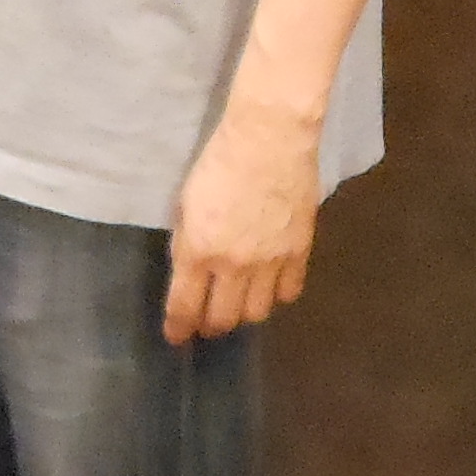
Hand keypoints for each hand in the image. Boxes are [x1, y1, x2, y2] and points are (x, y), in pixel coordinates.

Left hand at [163, 95, 320, 342]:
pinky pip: (290, 291)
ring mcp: (270, 262)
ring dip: (244, 313)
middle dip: (211, 325)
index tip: (176, 337)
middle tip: (207, 322)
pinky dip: (278, 295)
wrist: (269, 138)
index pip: (185, 306)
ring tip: (239, 304)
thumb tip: (190, 272)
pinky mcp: (299, 251)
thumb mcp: (186, 202)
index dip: (179, 328)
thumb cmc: (218, 161)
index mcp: (198, 251)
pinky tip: (271, 287)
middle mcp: (234, 265)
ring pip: (257, 312)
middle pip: (223, 318)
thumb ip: (188, 242)